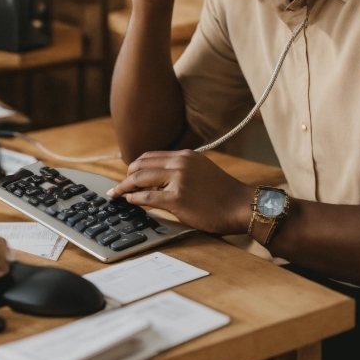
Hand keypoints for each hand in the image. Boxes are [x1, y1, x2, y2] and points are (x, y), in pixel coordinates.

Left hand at [106, 150, 253, 234]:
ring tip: (117, 193)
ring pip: (140, 178)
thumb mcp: (202, 171)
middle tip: (119, 186)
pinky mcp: (177, 198)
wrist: (241, 205)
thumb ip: (182, 170)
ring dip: (125, 186)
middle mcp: (180, 163)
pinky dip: (134, 198)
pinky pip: (147, 197)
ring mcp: (178, 180)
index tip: (128, 174)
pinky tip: (129, 201)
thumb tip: (160, 179)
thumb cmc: (224, 193)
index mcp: (186, 155)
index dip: (136, 166)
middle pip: (141, 164)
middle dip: (126, 175)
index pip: (151, 156)